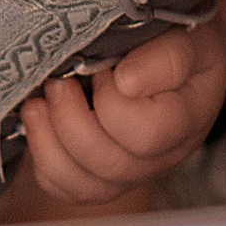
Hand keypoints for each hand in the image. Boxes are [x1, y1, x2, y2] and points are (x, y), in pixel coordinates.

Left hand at [16, 16, 225, 209]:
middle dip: (71, 120)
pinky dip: (43, 157)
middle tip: (58, 80)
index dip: (113, 101)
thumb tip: (127, 83)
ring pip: (83, 185)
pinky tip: (38, 121)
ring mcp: (129, 172)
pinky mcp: (98, 175)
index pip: (148, 133)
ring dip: (49, 141)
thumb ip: (167, 59)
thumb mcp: (187, 38)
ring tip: (37, 103)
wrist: (168, 50)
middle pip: (111, 164)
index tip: (102, 67)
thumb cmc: (178, 40)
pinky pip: (64, 187)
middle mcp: (160, 157)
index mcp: (186, 121)